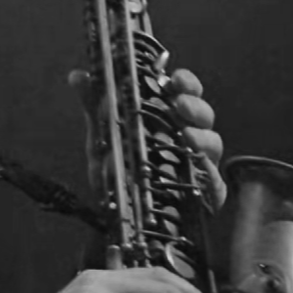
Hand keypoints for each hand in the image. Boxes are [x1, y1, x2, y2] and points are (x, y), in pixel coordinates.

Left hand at [68, 65, 227, 211]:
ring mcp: (200, 163)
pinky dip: (209, 172)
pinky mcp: (206, 192)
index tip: (175, 78)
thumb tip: (78, 76)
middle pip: (203, 114)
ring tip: (187, 136)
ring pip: (212, 143)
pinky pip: (214, 180)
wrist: (123, 217)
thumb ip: (94, 106)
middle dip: (195, 106)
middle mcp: (189, 136)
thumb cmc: (120, 170)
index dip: (185, 83)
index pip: (186, 92)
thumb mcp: (102, 137)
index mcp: (170, 117)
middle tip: (179, 104)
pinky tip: (198, 167)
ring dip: (203, 137)